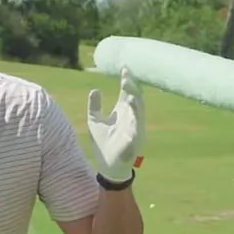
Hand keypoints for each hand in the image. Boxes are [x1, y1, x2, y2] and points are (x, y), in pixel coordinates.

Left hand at [86, 67, 145, 182]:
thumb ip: (94, 106)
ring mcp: (134, 127)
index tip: (124, 68)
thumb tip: (95, 89)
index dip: (127, 81)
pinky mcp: (135, 139)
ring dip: (135, 99)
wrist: (107, 165)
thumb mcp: (95, 121)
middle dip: (132, 87)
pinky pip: (137, 125)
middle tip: (126, 76)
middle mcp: (131, 117)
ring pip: (138, 110)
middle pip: (134, 98)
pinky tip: (131, 105)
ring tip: (129, 88)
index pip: (127, 92)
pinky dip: (135, 115)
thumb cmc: (103, 143)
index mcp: (123, 112)